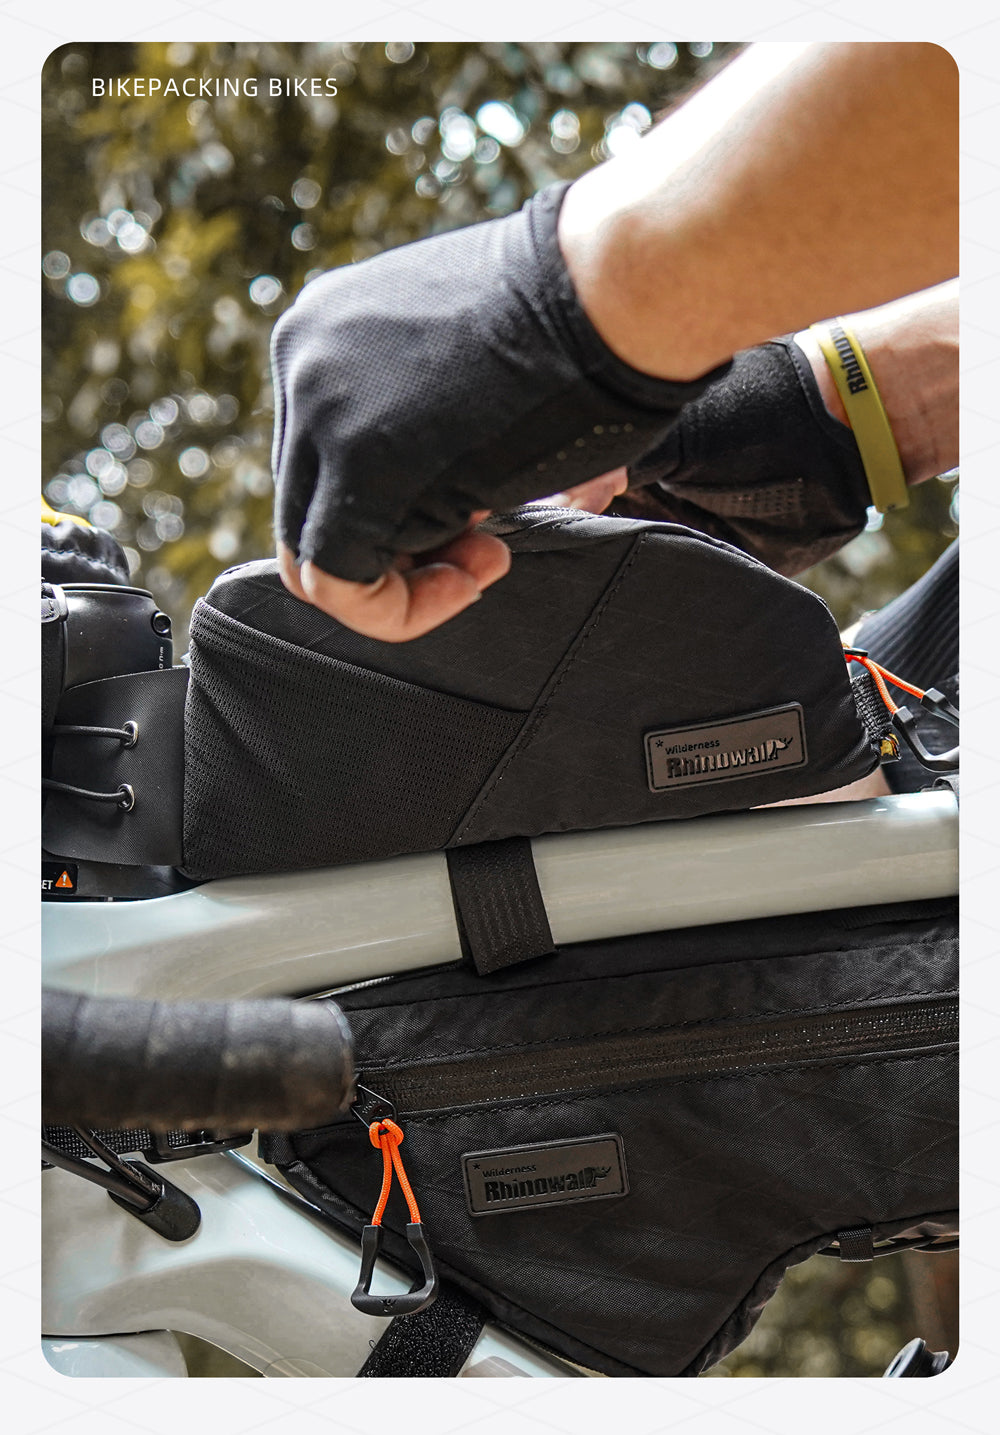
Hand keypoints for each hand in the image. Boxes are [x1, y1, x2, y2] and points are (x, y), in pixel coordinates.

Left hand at [271, 184, 720, 636]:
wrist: (620, 287)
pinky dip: (397, 609)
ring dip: (403, 585)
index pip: (323, 464)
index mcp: (327, 332)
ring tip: (486, 561)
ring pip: (315, 552)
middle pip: (313, 507)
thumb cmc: (580, 326)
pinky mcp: (356, 463)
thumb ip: (423, 430)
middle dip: (398, 555)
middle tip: (484, 554)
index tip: (475, 523)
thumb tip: (434, 511)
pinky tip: (466, 583)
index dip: (394, 519)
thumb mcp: (471, 377)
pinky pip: (338, 582)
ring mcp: (318, 409)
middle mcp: (305, 362)